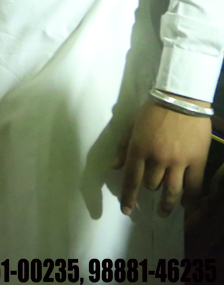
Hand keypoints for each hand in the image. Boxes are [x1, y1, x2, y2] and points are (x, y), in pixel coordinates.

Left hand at [114, 97, 211, 216]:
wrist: (182, 100)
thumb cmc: (153, 110)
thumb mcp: (132, 126)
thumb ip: (123, 147)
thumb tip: (115, 167)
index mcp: (138, 149)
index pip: (131, 179)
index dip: (128, 197)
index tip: (126, 211)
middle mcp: (156, 158)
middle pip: (151, 185)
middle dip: (149, 188)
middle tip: (151, 190)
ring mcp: (178, 161)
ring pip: (171, 190)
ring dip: (167, 204)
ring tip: (164, 212)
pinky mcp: (197, 160)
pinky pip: (194, 185)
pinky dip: (191, 198)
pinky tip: (187, 205)